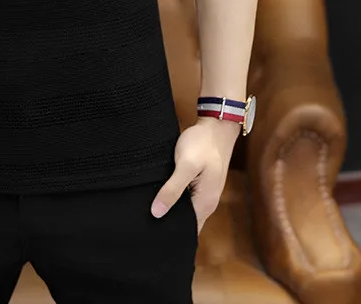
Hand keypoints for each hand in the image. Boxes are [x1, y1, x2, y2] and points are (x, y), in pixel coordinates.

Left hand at [149, 117, 239, 232]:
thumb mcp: (186, 166)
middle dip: (168, 224)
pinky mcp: (200, 184)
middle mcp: (206, 203)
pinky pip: (186, 199)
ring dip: (171, 210)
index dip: (169, 232)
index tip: (149, 233)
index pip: (186, 230)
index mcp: (205, 203)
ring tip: (147, 211)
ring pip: (185, 210)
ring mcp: (204, 193)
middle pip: (186, 223)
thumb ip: (172, 190)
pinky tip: (160, 195)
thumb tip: (157, 213)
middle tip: (144, 224)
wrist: (216, 126)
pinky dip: (174, 199)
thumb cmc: (202, 144)